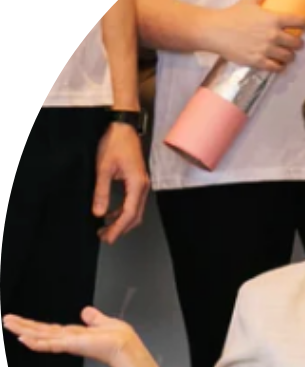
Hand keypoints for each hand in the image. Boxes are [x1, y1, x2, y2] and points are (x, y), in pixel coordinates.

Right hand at [3, 308, 138, 366]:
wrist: (127, 347)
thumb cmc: (120, 339)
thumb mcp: (104, 322)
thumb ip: (94, 318)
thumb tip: (86, 311)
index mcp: (76, 334)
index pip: (50, 329)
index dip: (35, 326)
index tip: (22, 322)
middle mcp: (69, 339)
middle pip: (41, 332)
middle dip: (23, 326)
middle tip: (6, 320)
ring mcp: (69, 343)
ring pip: (41, 336)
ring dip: (23, 330)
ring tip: (8, 324)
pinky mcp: (71, 345)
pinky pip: (50, 344)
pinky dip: (36, 342)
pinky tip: (22, 338)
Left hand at [94, 123, 149, 244]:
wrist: (123, 128)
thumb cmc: (116, 143)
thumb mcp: (103, 168)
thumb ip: (102, 192)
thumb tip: (99, 213)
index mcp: (137, 184)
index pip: (129, 213)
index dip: (118, 228)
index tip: (108, 237)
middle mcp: (143, 187)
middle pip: (135, 216)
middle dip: (120, 229)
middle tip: (105, 237)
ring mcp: (142, 185)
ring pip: (135, 211)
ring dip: (121, 222)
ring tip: (105, 228)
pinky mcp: (138, 182)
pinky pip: (133, 203)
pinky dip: (123, 212)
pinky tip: (111, 214)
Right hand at [207, 0, 304, 71]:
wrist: (216, 32)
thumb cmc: (233, 15)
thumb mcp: (249, 0)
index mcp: (273, 19)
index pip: (298, 21)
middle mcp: (273, 35)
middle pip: (296, 43)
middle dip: (298, 43)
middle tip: (296, 43)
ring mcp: (267, 50)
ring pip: (288, 57)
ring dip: (290, 56)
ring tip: (287, 54)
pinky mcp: (259, 62)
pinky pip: (277, 68)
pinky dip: (280, 67)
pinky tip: (278, 64)